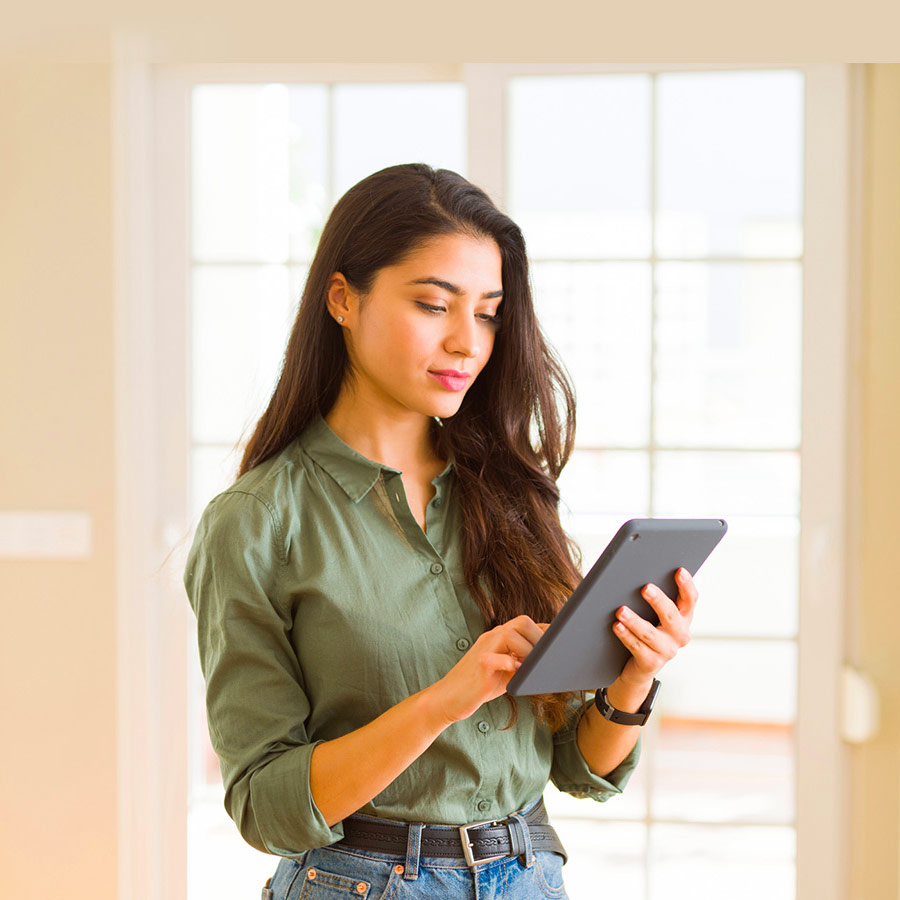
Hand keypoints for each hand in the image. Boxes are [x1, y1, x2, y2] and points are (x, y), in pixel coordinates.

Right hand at [429, 616, 549, 724]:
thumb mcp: (507, 672)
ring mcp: (484, 648)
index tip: (561, 644)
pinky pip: (495, 657)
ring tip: (531, 667)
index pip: (528, 624)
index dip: (546, 632)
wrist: (449, 698)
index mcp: (501, 637)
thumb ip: (524, 662)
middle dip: (539, 639)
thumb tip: (550, 662)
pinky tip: (516, 672)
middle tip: (544, 659)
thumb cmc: (481, 685)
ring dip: (527, 650)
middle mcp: (493, 637)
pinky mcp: (478, 664)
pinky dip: (509, 663)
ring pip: (511, 633)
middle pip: (522, 621)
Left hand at [613, 567, 697, 686]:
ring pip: (650, 633)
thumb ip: (652, 597)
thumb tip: (637, 574)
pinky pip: (637, 647)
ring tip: (621, 610)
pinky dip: (626, 635)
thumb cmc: (646, 631)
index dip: (686, 585)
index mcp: (683, 618)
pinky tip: (617, 626)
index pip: (690, 600)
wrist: (638, 666)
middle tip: (645, 588)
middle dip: (658, 601)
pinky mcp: (651, 663)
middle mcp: (679, 635)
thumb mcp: (654, 614)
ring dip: (635, 621)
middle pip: (671, 615)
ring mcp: (666, 651)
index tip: (679, 571)